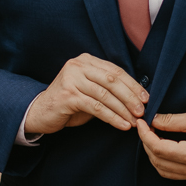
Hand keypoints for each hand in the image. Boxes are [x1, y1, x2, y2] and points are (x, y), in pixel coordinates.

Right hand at [25, 54, 148, 134]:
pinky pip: (96, 107)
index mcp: (86, 61)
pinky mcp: (68, 96)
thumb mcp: (89, 90)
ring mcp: (72, 79)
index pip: (115, 70)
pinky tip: (122, 125)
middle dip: (130, 96)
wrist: (40, 112)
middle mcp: (78, 66)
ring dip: (123, 109)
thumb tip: (136, 98)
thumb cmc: (69, 102)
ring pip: (106, 94)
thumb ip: (107, 88)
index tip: (145, 98)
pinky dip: (112, 117)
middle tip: (142, 110)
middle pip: (112, 80)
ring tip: (134, 120)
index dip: (132, 84)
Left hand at [136, 108, 185, 180]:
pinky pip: (175, 174)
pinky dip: (165, 162)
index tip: (141, 122)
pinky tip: (165, 147)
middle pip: (159, 162)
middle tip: (145, 127)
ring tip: (152, 137)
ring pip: (165, 171)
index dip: (145, 135)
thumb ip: (173, 121)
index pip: (159, 149)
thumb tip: (153, 120)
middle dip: (147, 145)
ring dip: (155, 155)